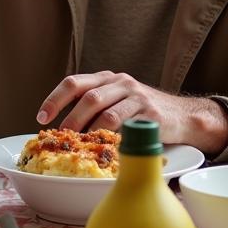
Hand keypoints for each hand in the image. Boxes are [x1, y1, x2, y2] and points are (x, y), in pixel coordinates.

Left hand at [36, 71, 227, 155]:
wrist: (185, 117)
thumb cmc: (143, 112)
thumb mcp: (118, 100)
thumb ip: (94, 107)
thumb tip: (61, 131)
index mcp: (107, 78)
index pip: (74, 82)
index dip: (55, 99)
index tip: (42, 118)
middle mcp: (121, 83)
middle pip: (89, 98)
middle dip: (71, 119)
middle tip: (62, 138)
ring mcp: (138, 97)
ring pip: (107, 113)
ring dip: (91, 132)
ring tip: (82, 146)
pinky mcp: (153, 115)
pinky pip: (129, 128)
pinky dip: (114, 139)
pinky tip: (106, 149)